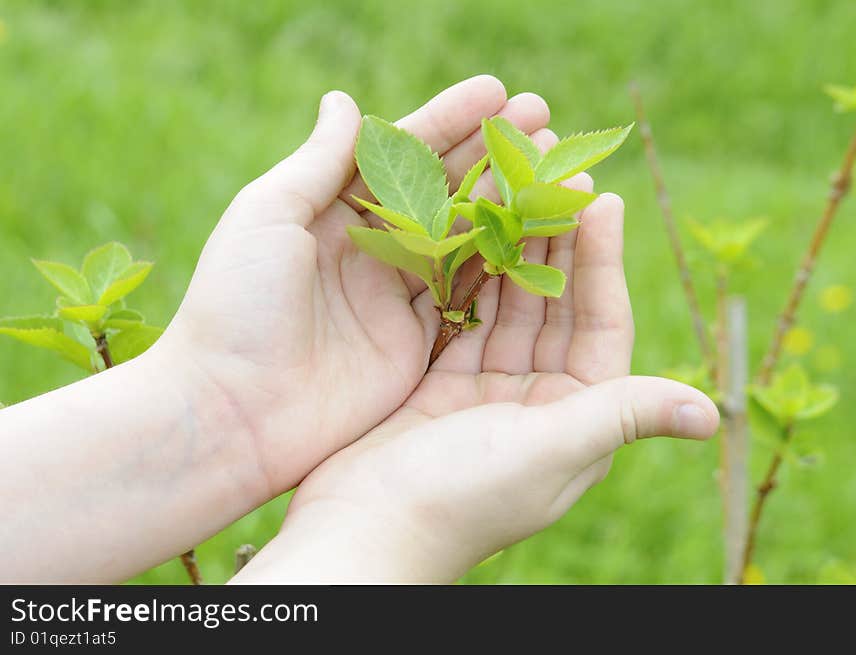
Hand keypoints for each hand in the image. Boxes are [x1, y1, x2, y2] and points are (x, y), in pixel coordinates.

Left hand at [155, 76, 552, 497]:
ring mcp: (395, 299)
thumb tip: (345, 100)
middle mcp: (369, 251)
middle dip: (491, 154)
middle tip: (543, 118)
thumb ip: (317, 163)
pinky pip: (468, 297)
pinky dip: (504, 267)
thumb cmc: (236, 305)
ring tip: (555, 170)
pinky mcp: (416, 345)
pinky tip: (542, 236)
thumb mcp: (267, 216)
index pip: (399, 153)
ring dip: (507, 204)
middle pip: (441, 192)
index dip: (448, 121)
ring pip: (463, 240)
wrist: (232, 412)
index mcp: (330, 211)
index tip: (497, 91)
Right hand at [232, 184, 720, 583]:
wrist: (364, 529)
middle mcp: (539, 403)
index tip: (602, 200)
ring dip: (514, 250)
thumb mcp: (553, 452)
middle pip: (556, 307)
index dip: (602, 262)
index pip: (601, 325)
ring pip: (509, 306)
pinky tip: (467, 228)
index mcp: (576, 418)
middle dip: (559, 244)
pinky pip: (463, 317)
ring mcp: (487, 392)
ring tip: (515, 188)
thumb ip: (624, 417)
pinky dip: (467, 276)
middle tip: (557, 176)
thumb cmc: (463, 498)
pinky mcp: (440, 383)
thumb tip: (711, 413)